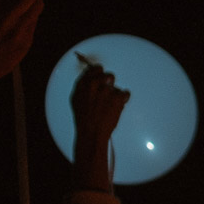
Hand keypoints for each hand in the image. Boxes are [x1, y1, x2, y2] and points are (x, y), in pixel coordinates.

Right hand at [69, 61, 128, 190]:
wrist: (91, 133)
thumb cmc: (84, 120)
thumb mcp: (77, 101)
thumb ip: (84, 89)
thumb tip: (90, 80)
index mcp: (82, 85)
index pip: (94, 70)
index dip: (100, 73)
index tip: (103, 76)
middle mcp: (93, 85)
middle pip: (108, 75)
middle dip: (110, 84)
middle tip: (108, 94)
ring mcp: (106, 91)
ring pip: (116, 87)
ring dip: (116, 95)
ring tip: (110, 106)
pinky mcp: (117, 98)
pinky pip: (126, 93)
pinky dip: (124, 100)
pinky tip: (117, 107)